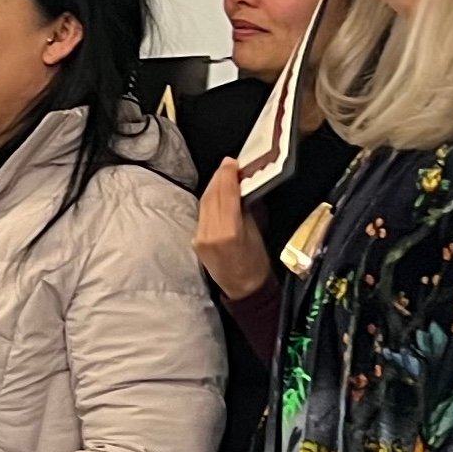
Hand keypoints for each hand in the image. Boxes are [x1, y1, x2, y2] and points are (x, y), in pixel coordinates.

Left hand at [194, 157, 276, 301]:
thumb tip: (241, 185)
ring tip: (224, 175)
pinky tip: (216, 194)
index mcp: (229, 232)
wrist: (243, 288)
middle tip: (229, 165)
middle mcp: (211, 234)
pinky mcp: (196, 242)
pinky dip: (209, 201)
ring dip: (214, 186)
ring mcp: (200, 238)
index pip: (226, 194)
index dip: (228, 175)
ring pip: (204, 203)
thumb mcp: (257, 231)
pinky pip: (202, 214)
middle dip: (220, 177)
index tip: (232, 162)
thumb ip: (246, 208)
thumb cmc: (256, 263)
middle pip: (212, 196)